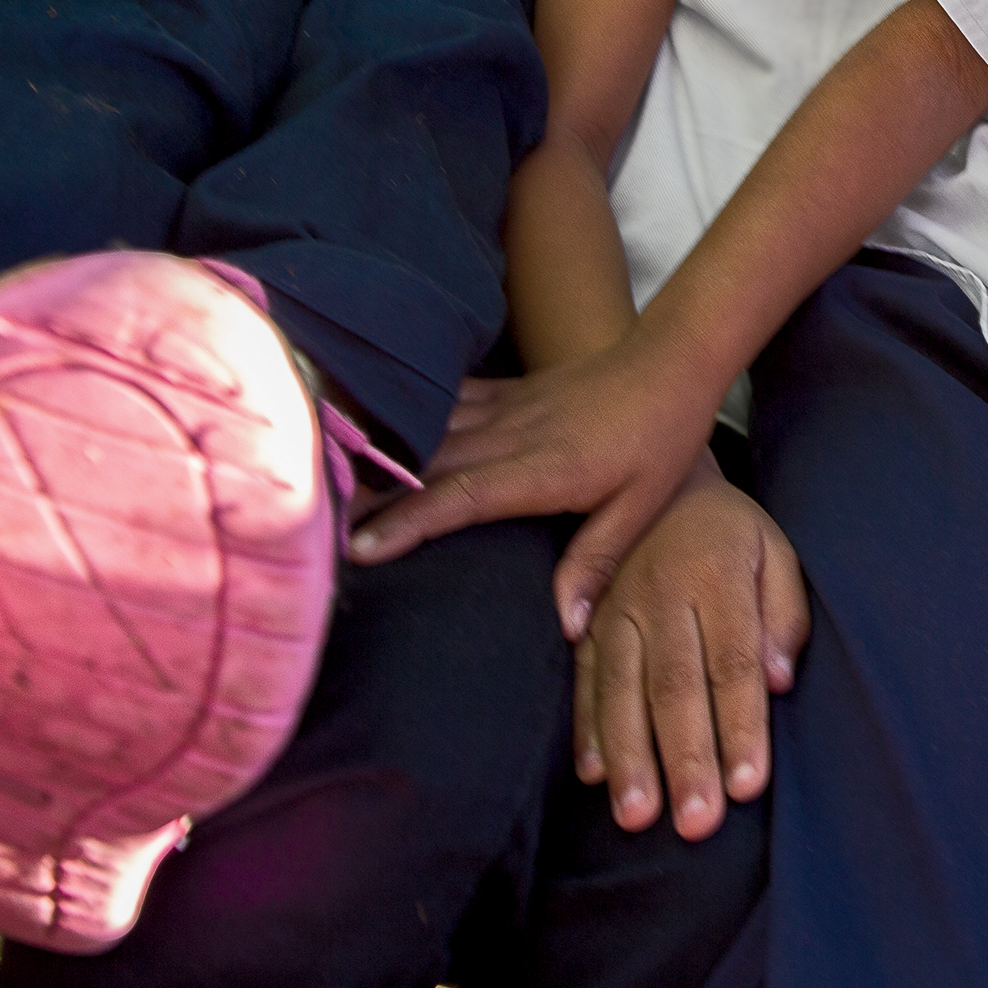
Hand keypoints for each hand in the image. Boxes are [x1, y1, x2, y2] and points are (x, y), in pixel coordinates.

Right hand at [344, 334, 721, 635]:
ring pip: (430, 431)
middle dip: (370, 495)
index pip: (461, 496)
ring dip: (380, 454)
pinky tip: (376, 427)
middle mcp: (513, 435)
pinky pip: (449, 403)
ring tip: (327, 482)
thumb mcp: (641, 507)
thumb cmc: (662, 439)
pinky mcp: (510, 392)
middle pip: (427, 465)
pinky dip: (410, 417)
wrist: (674, 361)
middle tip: (313, 527)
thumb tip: (566, 626)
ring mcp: (507, 408)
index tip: (360, 551)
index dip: (408, 523)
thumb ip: (596, 562)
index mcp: (542, 469)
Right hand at [575, 459, 807, 839]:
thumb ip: (783, 613)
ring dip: (629, 757)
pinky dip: (586, 729)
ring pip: (620, 690)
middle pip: (674, 686)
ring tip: (637, 815)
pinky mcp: (586, 620)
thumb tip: (779, 681)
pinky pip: (583, 678)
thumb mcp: (775, 551)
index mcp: (717, 575)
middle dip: (684, 758)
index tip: (746, 786)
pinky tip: (595, 775)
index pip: (732, 663)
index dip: (739, 726)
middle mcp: (661, 594)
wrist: (661, 482)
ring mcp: (615, 608)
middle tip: (695, 823)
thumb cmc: (731, 534)